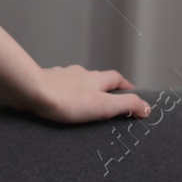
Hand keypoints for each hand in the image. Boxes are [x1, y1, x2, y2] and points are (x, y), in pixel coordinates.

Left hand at [30, 65, 151, 124]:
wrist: (33, 91)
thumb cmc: (67, 100)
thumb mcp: (103, 106)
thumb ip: (126, 105)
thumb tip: (148, 107)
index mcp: (95, 79)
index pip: (116, 78)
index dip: (125, 86)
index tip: (132, 94)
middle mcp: (79, 73)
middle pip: (96, 79)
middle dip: (103, 89)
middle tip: (108, 104)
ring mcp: (61, 76)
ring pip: (76, 82)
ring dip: (82, 91)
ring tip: (83, 107)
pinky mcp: (46, 83)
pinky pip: (58, 88)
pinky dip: (63, 94)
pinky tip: (60, 105)